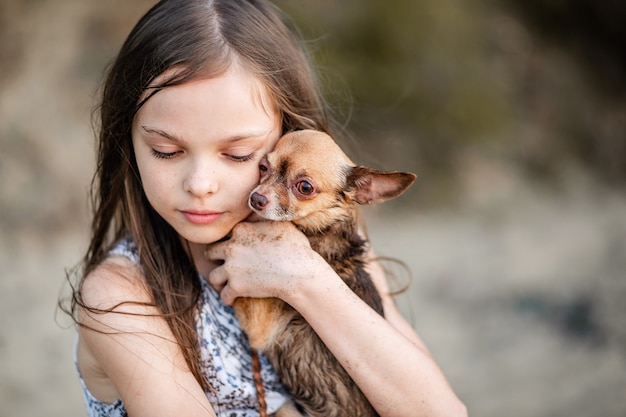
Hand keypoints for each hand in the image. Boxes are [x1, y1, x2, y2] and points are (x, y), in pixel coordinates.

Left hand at [205, 221, 326, 304]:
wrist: (300, 273)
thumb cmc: (296, 248)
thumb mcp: (280, 224)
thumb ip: (263, 219)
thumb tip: (260, 208)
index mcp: (241, 229)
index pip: (225, 234)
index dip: (229, 241)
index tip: (234, 248)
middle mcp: (232, 247)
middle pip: (210, 252)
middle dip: (216, 258)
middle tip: (224, 264)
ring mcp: (232, 268)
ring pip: (213, 277)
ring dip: (219, 281)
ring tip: (225, 283)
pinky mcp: (236, 287)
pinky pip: (223, 295)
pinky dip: (228, 298)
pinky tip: (232, 299)